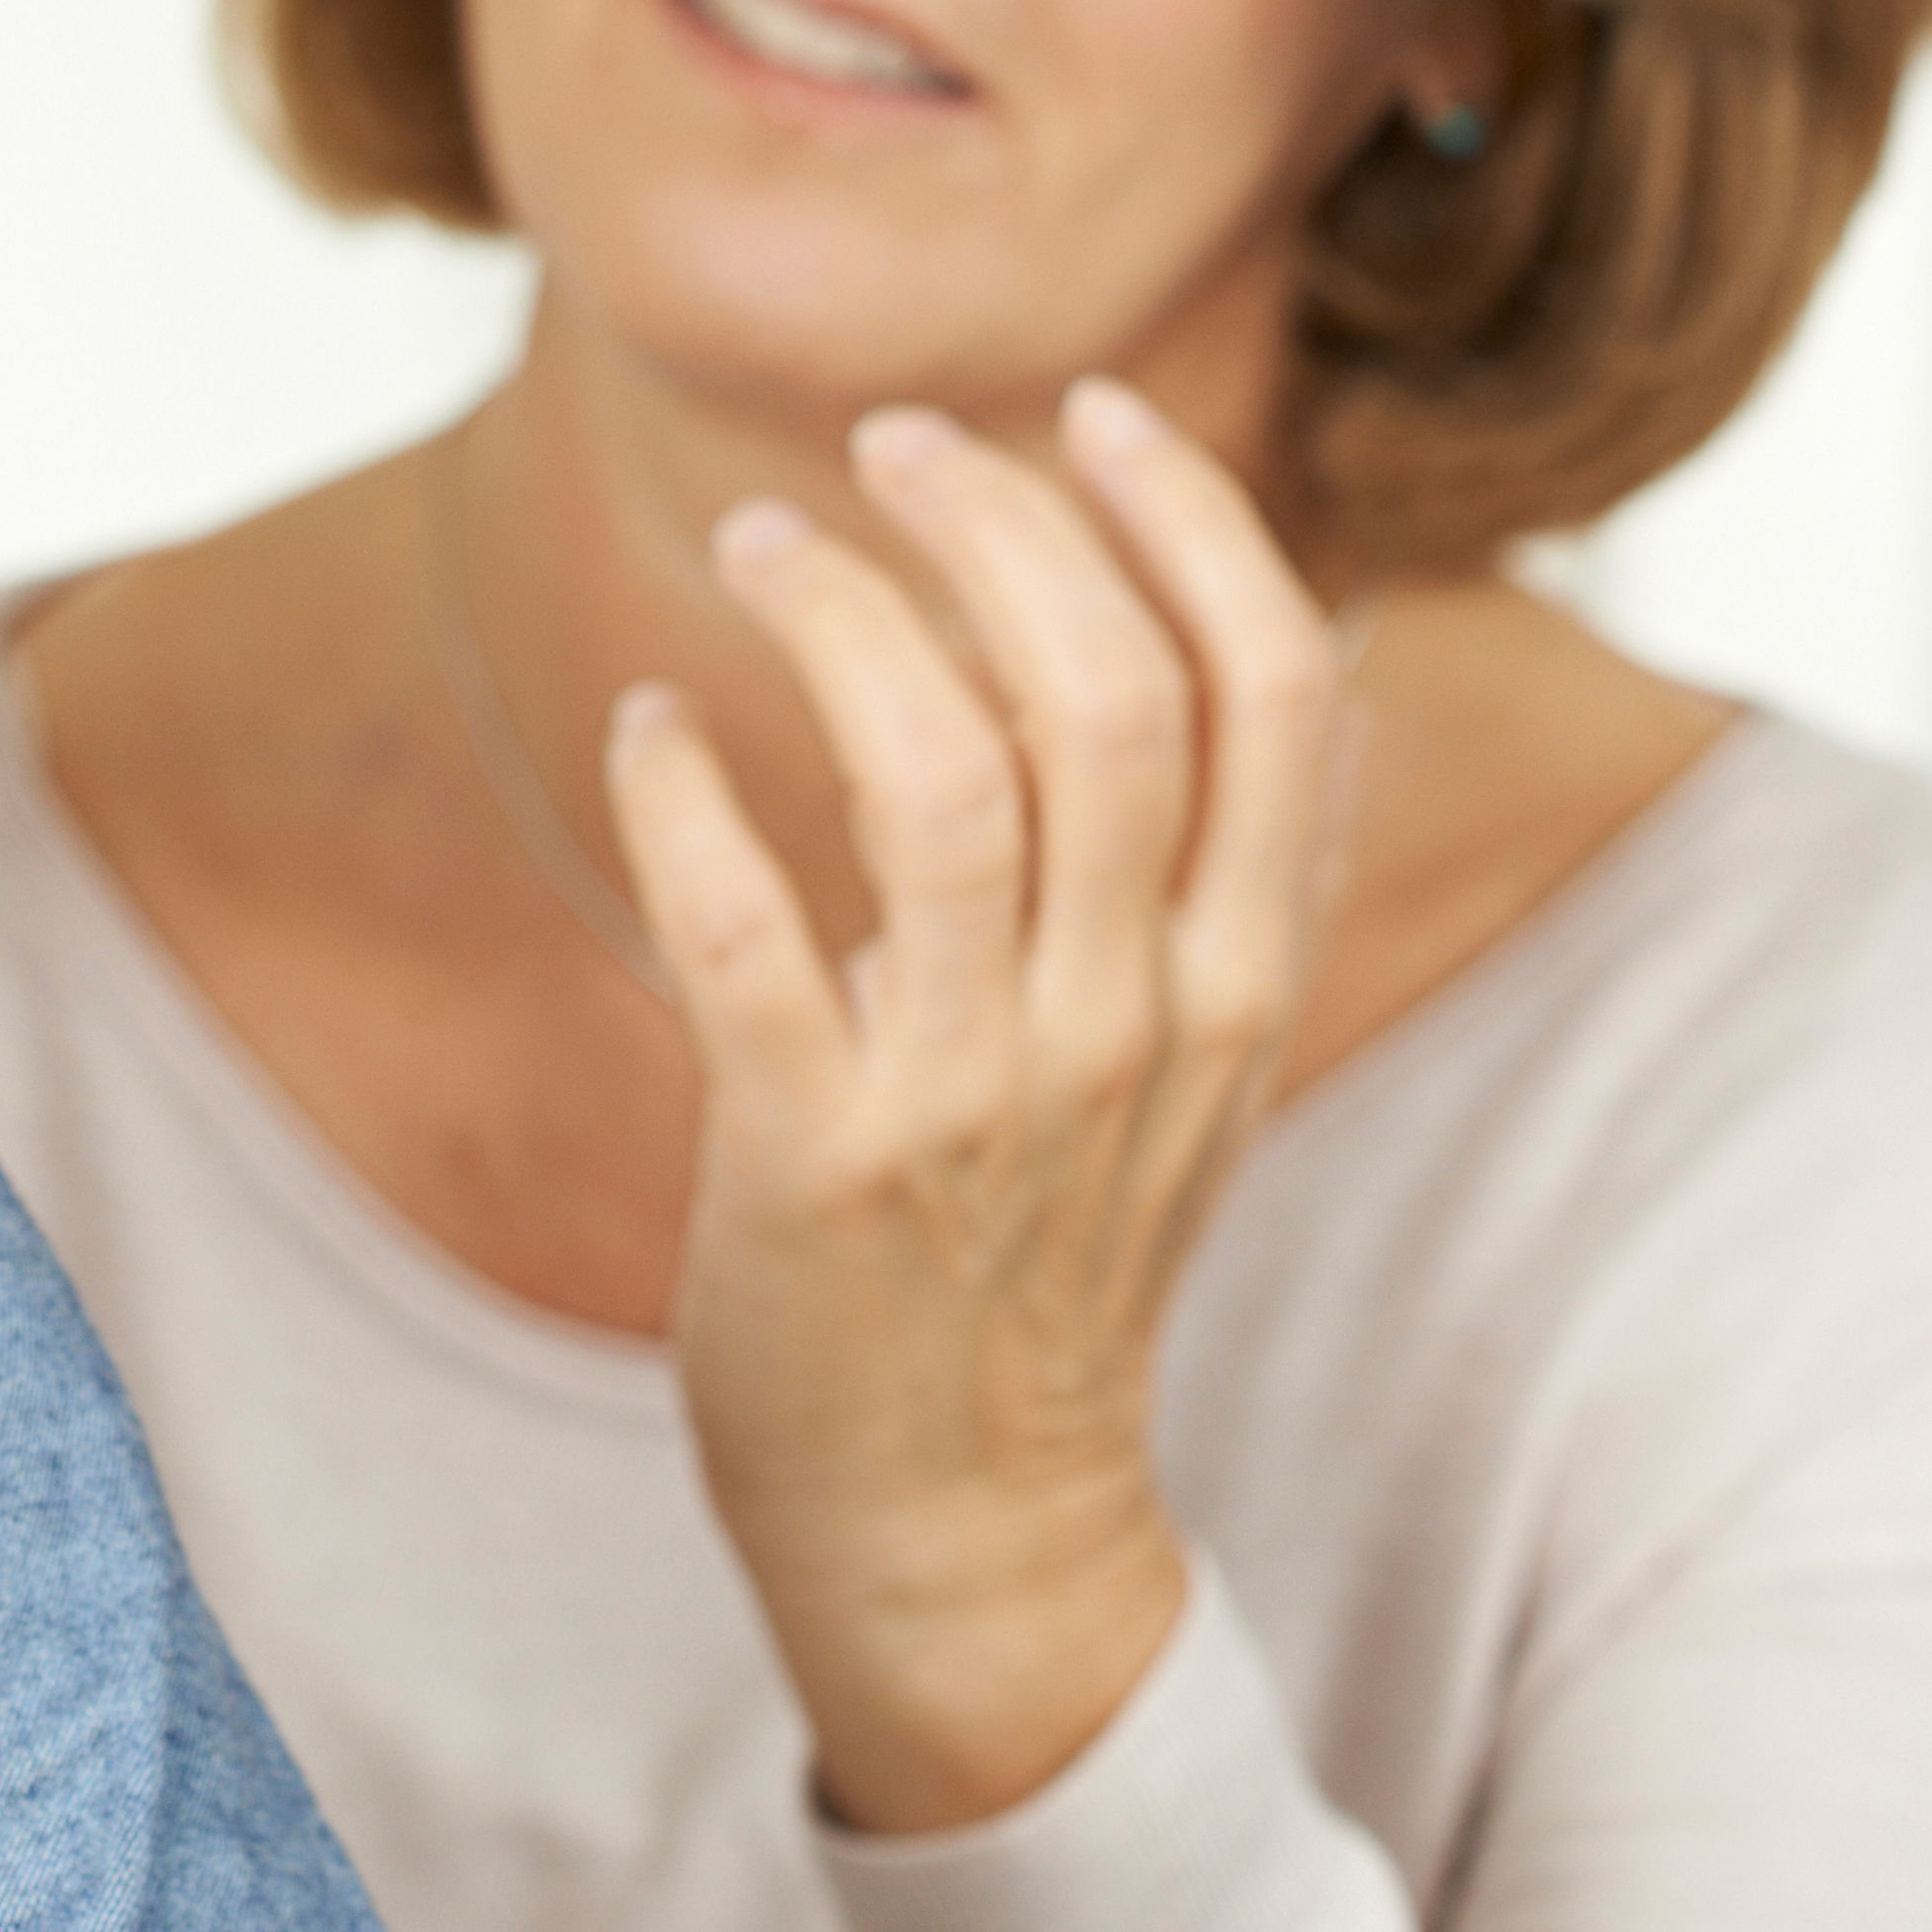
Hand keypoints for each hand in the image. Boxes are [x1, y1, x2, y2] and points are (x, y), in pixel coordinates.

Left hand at [599, 379, 1348, 1836]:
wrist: (969, 1523)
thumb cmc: (1055, 1249)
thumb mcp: (1193, 1055)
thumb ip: (1212, 864)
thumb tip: (1221, 615)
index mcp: (1241, 977)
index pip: (1285, 692)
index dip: (1193, 521)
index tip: (1094, 408)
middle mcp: (1135, 1023)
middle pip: (1110, 699)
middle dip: (999, 528)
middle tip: (891, 443)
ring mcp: (978, 1095)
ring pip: (940, 783)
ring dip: (839, 621)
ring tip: (762, 541)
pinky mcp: (813, 1159)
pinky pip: (741, 928)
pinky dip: (681, 793)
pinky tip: (646, 725)